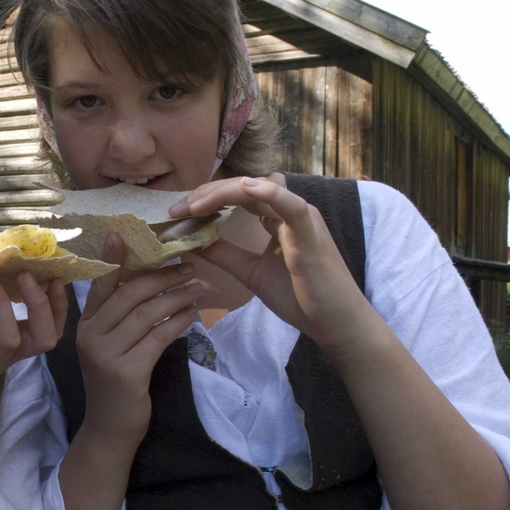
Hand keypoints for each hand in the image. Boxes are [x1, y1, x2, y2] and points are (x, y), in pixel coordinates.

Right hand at [76, 235, 201, 448]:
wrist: (109, 429)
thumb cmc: (115, 384)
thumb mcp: (110, 346)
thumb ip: (120, 318)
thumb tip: (149, 281)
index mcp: (84, 325)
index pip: (101, 283)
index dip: (114, 257)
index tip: (126, 233)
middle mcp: (90, 336)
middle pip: (129, 293)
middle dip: (161, 276)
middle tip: (188, 267)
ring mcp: (106, 354)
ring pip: (147, 313)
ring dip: (176, 296)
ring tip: (197, 287)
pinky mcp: (127, 372)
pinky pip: (158, 337)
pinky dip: (179, 322)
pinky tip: (193, 314)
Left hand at [171, 175, 373, 354]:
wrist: (334, 323)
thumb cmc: (299, 297)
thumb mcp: (250, 272)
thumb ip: (222, 254)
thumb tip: (189, 241)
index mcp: (277, 217)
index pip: (237, 195)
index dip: (205, 199)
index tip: (176, 214)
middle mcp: (289, 211)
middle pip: (244, 186)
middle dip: (206, 194)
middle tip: (177, 210)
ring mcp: (302, 219)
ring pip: (261, 189)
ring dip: (224, 192)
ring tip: (195, 205)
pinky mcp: (310, 235)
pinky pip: (291, 206)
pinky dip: (270, 194)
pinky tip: (247, 188)